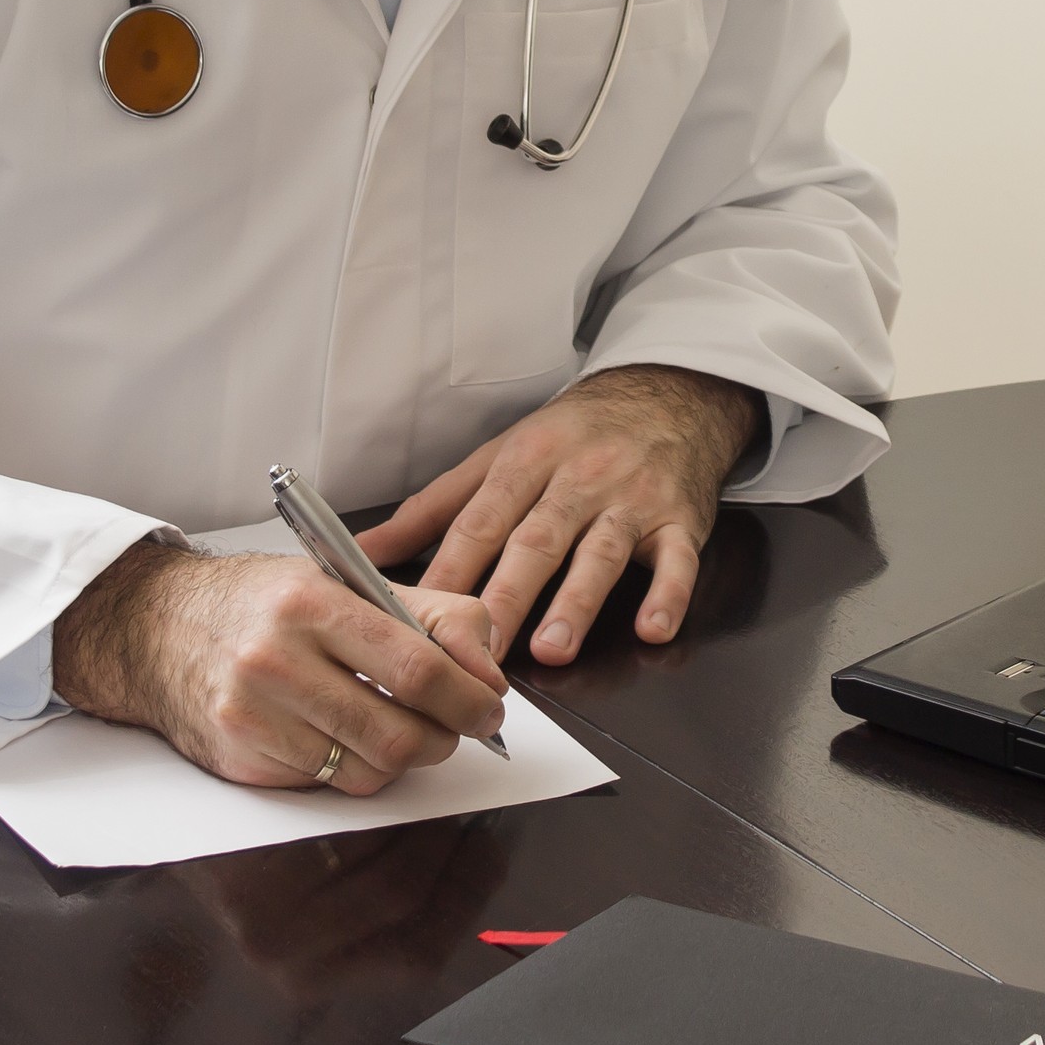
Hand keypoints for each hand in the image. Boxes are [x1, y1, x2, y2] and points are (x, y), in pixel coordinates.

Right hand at [49, 541, 508, 793]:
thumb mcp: (344, 580)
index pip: (417, 667)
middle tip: (455, 726)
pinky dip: (352, 768)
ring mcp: (252, 718)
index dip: (468, 697)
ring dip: (403, 758)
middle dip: (445, 738)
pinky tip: (344, 735)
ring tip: (402, 728)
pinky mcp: (240, 761)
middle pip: (397, 734)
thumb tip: (487, 671)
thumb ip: (431, 614)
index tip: (489, 706)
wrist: (156, 627)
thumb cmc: (260, 602)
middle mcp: (275, 661)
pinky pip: (326, 785)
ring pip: (367, 771)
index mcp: (310, 604)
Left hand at [361, 365, 760, 665]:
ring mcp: (632, 499)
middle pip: (537, 539)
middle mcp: (577, 478)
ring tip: (552, 649)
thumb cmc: (573, 434)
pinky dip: (668, 594)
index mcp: (525, 460)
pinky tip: (654, 628)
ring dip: (578, 601)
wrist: (665, 395)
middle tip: (482, 650)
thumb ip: (432, 509)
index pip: (481, 520)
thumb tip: (364, 551)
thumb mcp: (499, 455)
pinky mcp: (680, 519)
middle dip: (508, 594)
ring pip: (602, 551)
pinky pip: (678, 559)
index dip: (451, 570)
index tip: (423, 618)